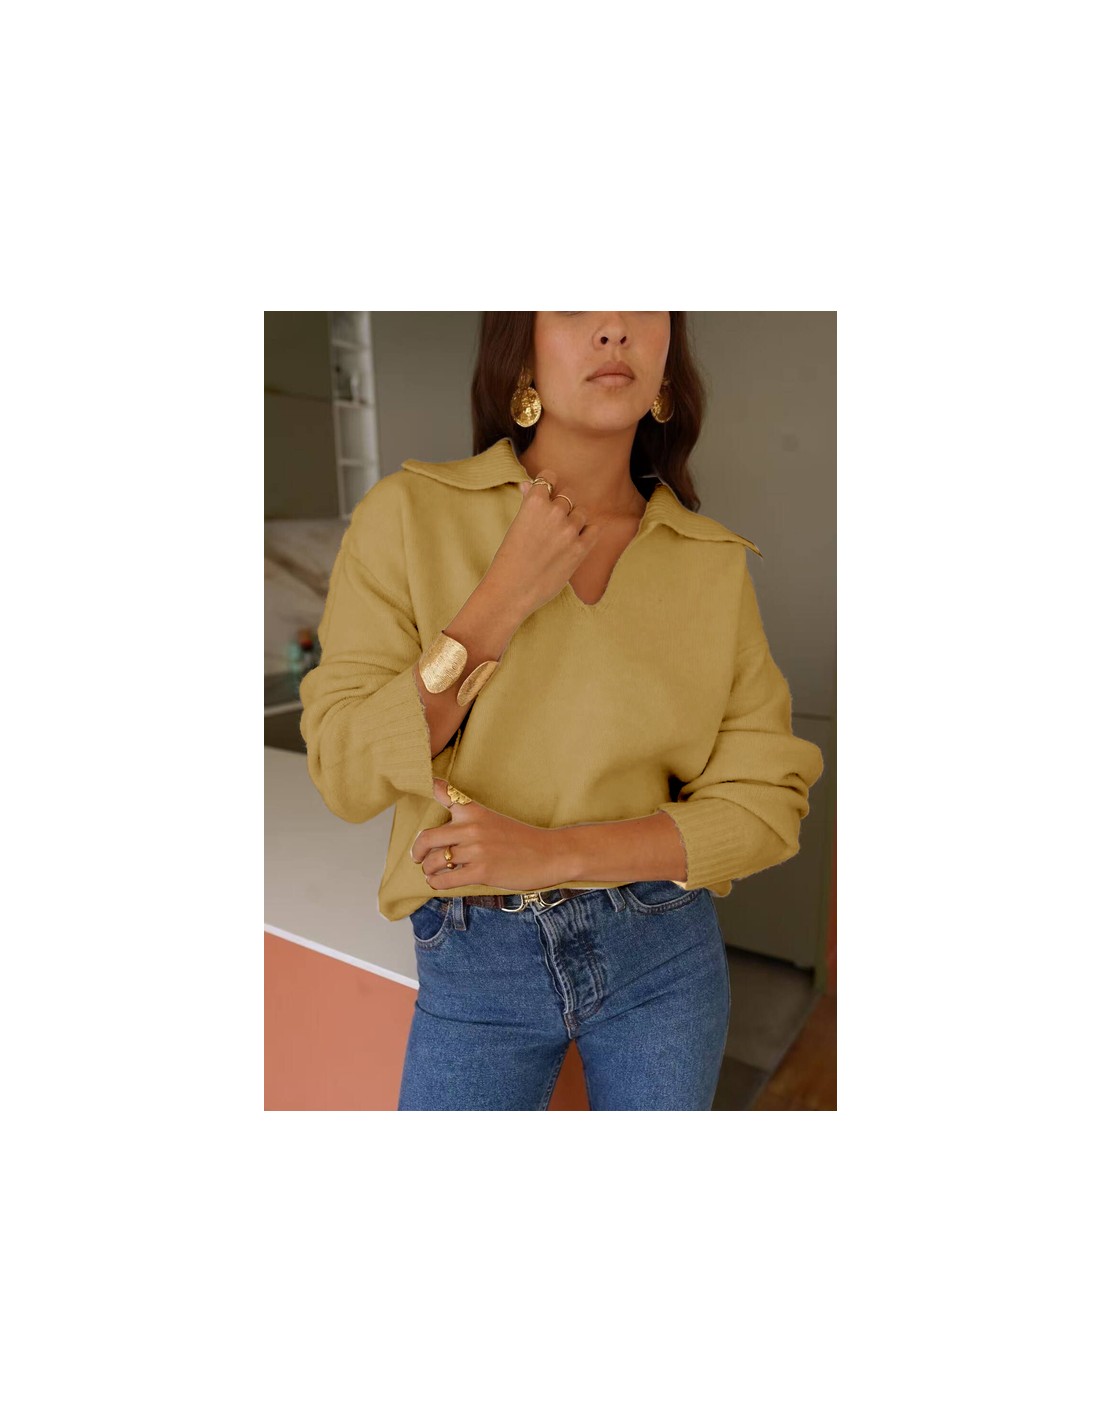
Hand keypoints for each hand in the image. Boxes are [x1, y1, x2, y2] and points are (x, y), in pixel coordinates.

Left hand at [410, 779, 570, 891]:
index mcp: (474, 811)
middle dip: (418, 852)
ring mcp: (475, 850)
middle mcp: (471, 827)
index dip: (429, 786)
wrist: (550, 854)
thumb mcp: (494, 820)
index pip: (444, 792)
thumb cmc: (523, 840)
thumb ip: (470, 820)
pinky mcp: (481, 871)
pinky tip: (440, 883)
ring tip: (433, 874)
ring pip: (434, 862)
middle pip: (426, 837)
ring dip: (429, 871)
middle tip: (418, 858)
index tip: (423, 786)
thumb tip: (446, 832)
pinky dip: (437, 884)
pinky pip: (446, 880)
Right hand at [485, 474, 603, 617]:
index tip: (546, 498)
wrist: (511, 591)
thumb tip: (529, 485)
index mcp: (534, 502)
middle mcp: (554, 512)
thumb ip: (527, 503)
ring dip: (574, 522)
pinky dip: (587, 533)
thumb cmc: (509, 559)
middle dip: (562, 507)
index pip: (549, 478)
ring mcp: (569, 530)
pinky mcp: (580, 549)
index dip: (548, 487)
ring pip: (581, 513)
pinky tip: (575, 542)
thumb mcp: (516, 526)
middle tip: (551, 526)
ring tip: (560, 539)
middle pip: (568, 496)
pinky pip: (594, 530)